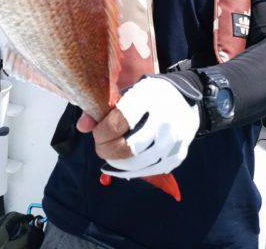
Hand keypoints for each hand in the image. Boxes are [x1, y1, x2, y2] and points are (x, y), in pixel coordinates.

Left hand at [77, 77, 199, 177]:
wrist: (183, 99)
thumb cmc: (148, 96)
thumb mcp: (127, 94)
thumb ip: (103, 109)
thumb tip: (82, 126)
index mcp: (147, 98)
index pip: (117, 123)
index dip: (101, 133)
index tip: (97, 133)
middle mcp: (163, 119)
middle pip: (128, 147)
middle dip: (107, 151)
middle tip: (101, 147)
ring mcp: (173, 139)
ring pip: (139, 163)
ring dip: (118, 163)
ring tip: (111, 156)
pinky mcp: (178, 154)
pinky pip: (152, 170)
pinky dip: (134, 171)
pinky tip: (124, 166)